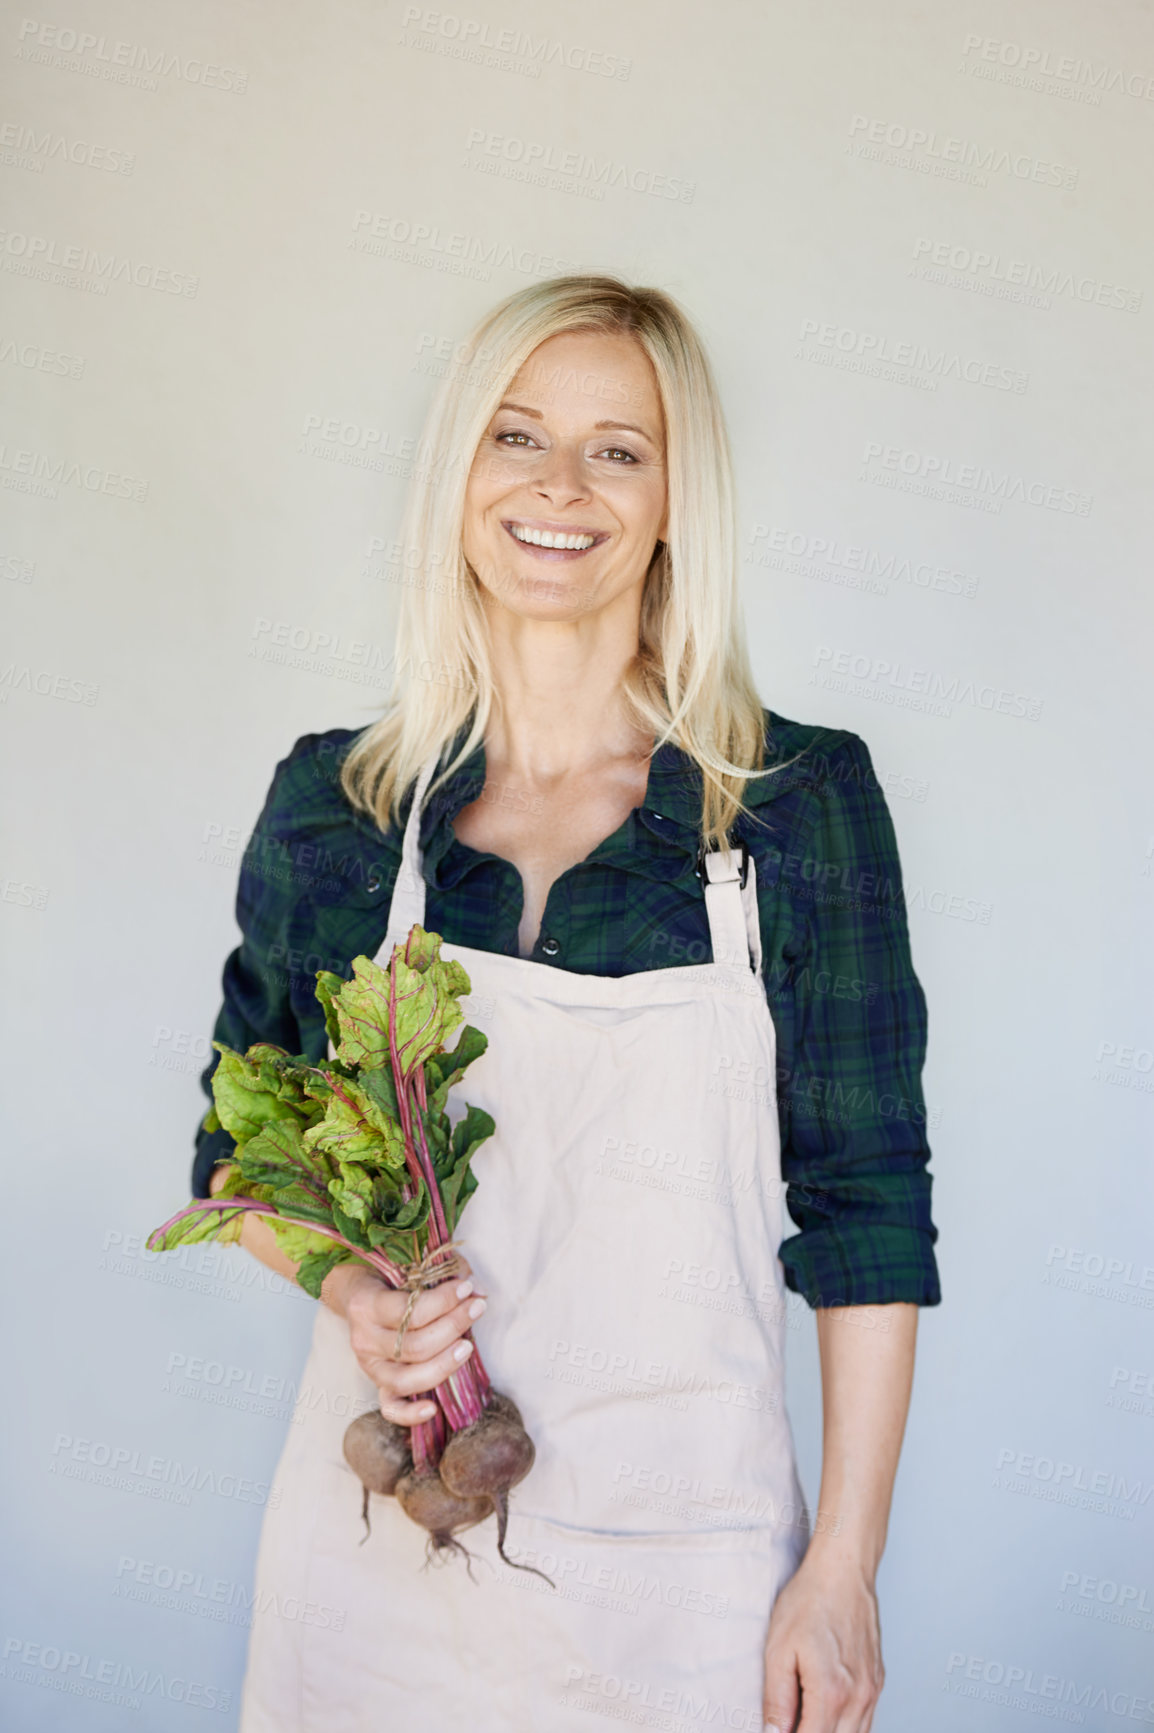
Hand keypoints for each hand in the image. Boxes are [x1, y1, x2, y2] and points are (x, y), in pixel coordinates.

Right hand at [321, 1261, 486, 1427]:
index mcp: (365, 1305)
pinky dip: (410, 1414)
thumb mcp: (411, 1266)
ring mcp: (370, 1366)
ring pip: (406, 1379)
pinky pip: (391, 1409)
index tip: (467, 1289)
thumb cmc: (391, 1278)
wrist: (359, 1294)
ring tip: (468, 1347)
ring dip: (443, 1365)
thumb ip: (443, 1273)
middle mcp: (364, 1339)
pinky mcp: (377, 1385)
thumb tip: (477, 1289)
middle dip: (452, 1326)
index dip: (443, 1301)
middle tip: (477, 1308)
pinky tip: (433, 1408)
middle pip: (414, 1345)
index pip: (409, 1311)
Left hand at [762, 1551, 883, 1732]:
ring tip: (805, 1716)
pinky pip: (866, 1720)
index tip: (777, 1732)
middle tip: (788, 1723)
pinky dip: (847, 1726)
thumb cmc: (810, 1600)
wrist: (843, 1571)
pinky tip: (827, 1712)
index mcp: (831, 1693)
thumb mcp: (778, 1649)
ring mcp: (872, 1690)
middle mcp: (858, 1697)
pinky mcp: (878, 1681)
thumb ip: (777, 1698)